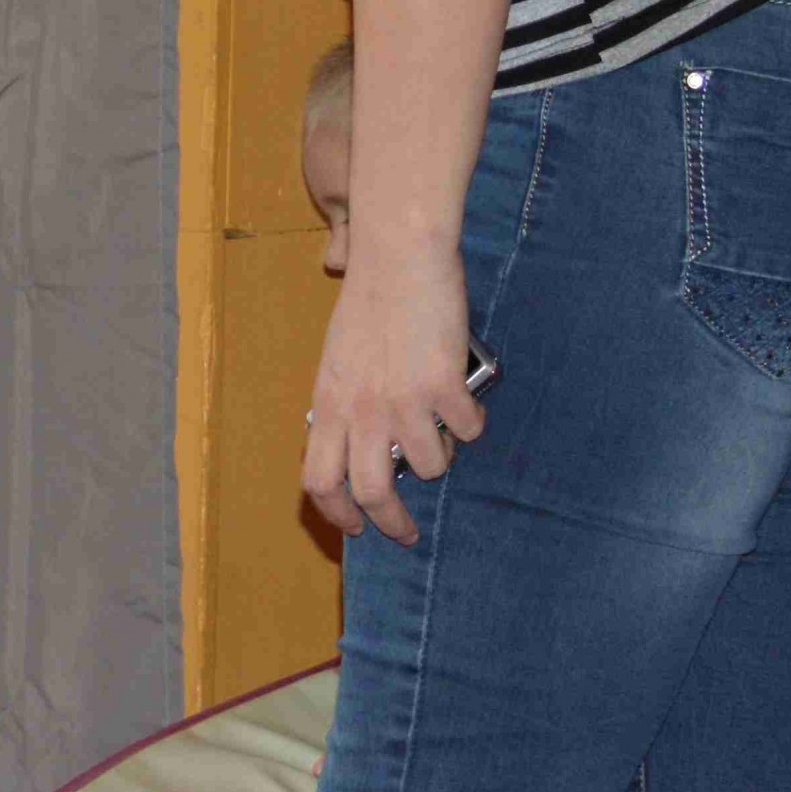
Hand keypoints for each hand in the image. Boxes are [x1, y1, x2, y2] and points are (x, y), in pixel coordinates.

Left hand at [300, 244, 483, 546]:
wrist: (398, 259)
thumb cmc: (368, 304)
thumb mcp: (338, 363)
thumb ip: (345, 406)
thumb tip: (362, 448)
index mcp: (327, 405)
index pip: (319, 481)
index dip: (338, 513)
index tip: (357, 527)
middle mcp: (361, 412)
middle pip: (372, 493)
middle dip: (393, 524)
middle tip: (408, 532)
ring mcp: (403, 402)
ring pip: (431, 466)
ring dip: (441, 458)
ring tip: (442, 434)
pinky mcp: (443, 387)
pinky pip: (467, 430)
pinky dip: (472, 424)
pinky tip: (467, 407)